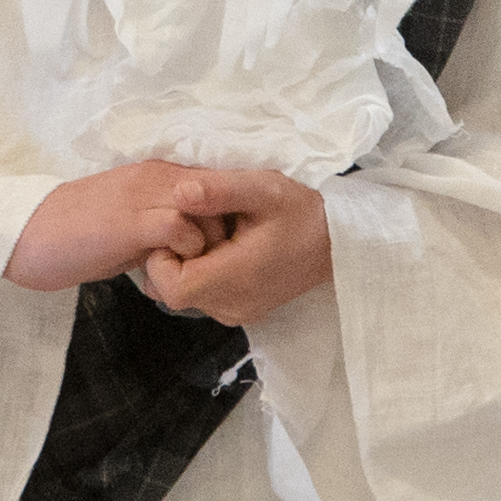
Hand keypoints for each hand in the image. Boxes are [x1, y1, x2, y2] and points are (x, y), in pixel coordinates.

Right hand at [5, 157, 235, 294]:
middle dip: (225, 234)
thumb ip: (163, 224)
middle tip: (207, 267)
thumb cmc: (73, 233)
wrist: (24, 234)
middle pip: (223, 195)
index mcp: (157, 173)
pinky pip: (182, 231)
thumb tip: (197, 243)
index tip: (221, 248)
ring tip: (186, 274)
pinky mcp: (131, 223)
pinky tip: (166, 276)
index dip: (227, 217)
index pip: (218, 185)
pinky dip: (185, 257)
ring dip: (207, 248)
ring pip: (208, 211)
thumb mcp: (129, 221)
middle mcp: (156, 176)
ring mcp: (145, 196)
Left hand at [131, 166, 332, 325]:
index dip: (161, 258)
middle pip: (173, 292)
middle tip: (195, 226)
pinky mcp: (243, 311)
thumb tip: (178, 192)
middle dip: (173, 258)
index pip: (170, 287)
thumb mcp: (263, 188)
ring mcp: (238, 312)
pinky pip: (205, 297)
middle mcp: (233, 305)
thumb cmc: (301, 211)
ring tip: (212, 234)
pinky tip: (222, 248)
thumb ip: (219, 190)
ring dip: (188, 266)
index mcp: (236, 278)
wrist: (338, 241)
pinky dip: (203, 274)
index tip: (178, 228)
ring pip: (188, 296)